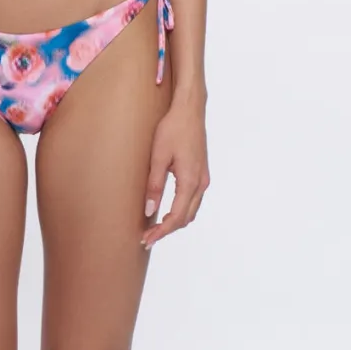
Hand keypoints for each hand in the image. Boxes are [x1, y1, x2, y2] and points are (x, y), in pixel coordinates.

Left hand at [141, 98, 209, 247]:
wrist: (190, 110)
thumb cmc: (173, 129)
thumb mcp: (158, 156)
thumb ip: (154, 185)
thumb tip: (149, 210)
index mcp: (190, 181)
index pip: (176, 216)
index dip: (161, 231)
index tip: (147, 239)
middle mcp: (201, 183)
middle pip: (186, 218)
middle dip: (167, 230)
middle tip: (147, 237)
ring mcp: (203, 178)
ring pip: (191, 210)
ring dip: (175, 221)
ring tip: (155, 227)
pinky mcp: (201, 172)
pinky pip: (193, 200)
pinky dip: (181, 210)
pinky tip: (167, 210)